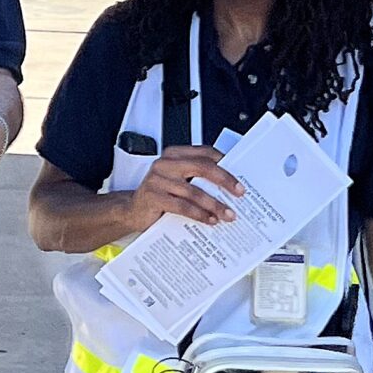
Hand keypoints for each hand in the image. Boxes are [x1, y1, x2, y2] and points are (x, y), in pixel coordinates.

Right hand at [126, 146, 242, 228]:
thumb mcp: (179, 182)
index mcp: (174, 155)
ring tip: (228, 214)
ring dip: (215, 204)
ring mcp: (157, 179)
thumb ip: (198, 178)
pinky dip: (199, 214)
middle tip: (239, 193)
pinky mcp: (153, 196)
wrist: (134, 211)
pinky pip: (182, 206)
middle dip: (224, 180)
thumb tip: (229, 186)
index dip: (225, 164)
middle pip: (202, 166)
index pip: (204, 153)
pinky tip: (210, 219)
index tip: (239, 178)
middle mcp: (165, 164)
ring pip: (194, 190)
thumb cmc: (161, 196)